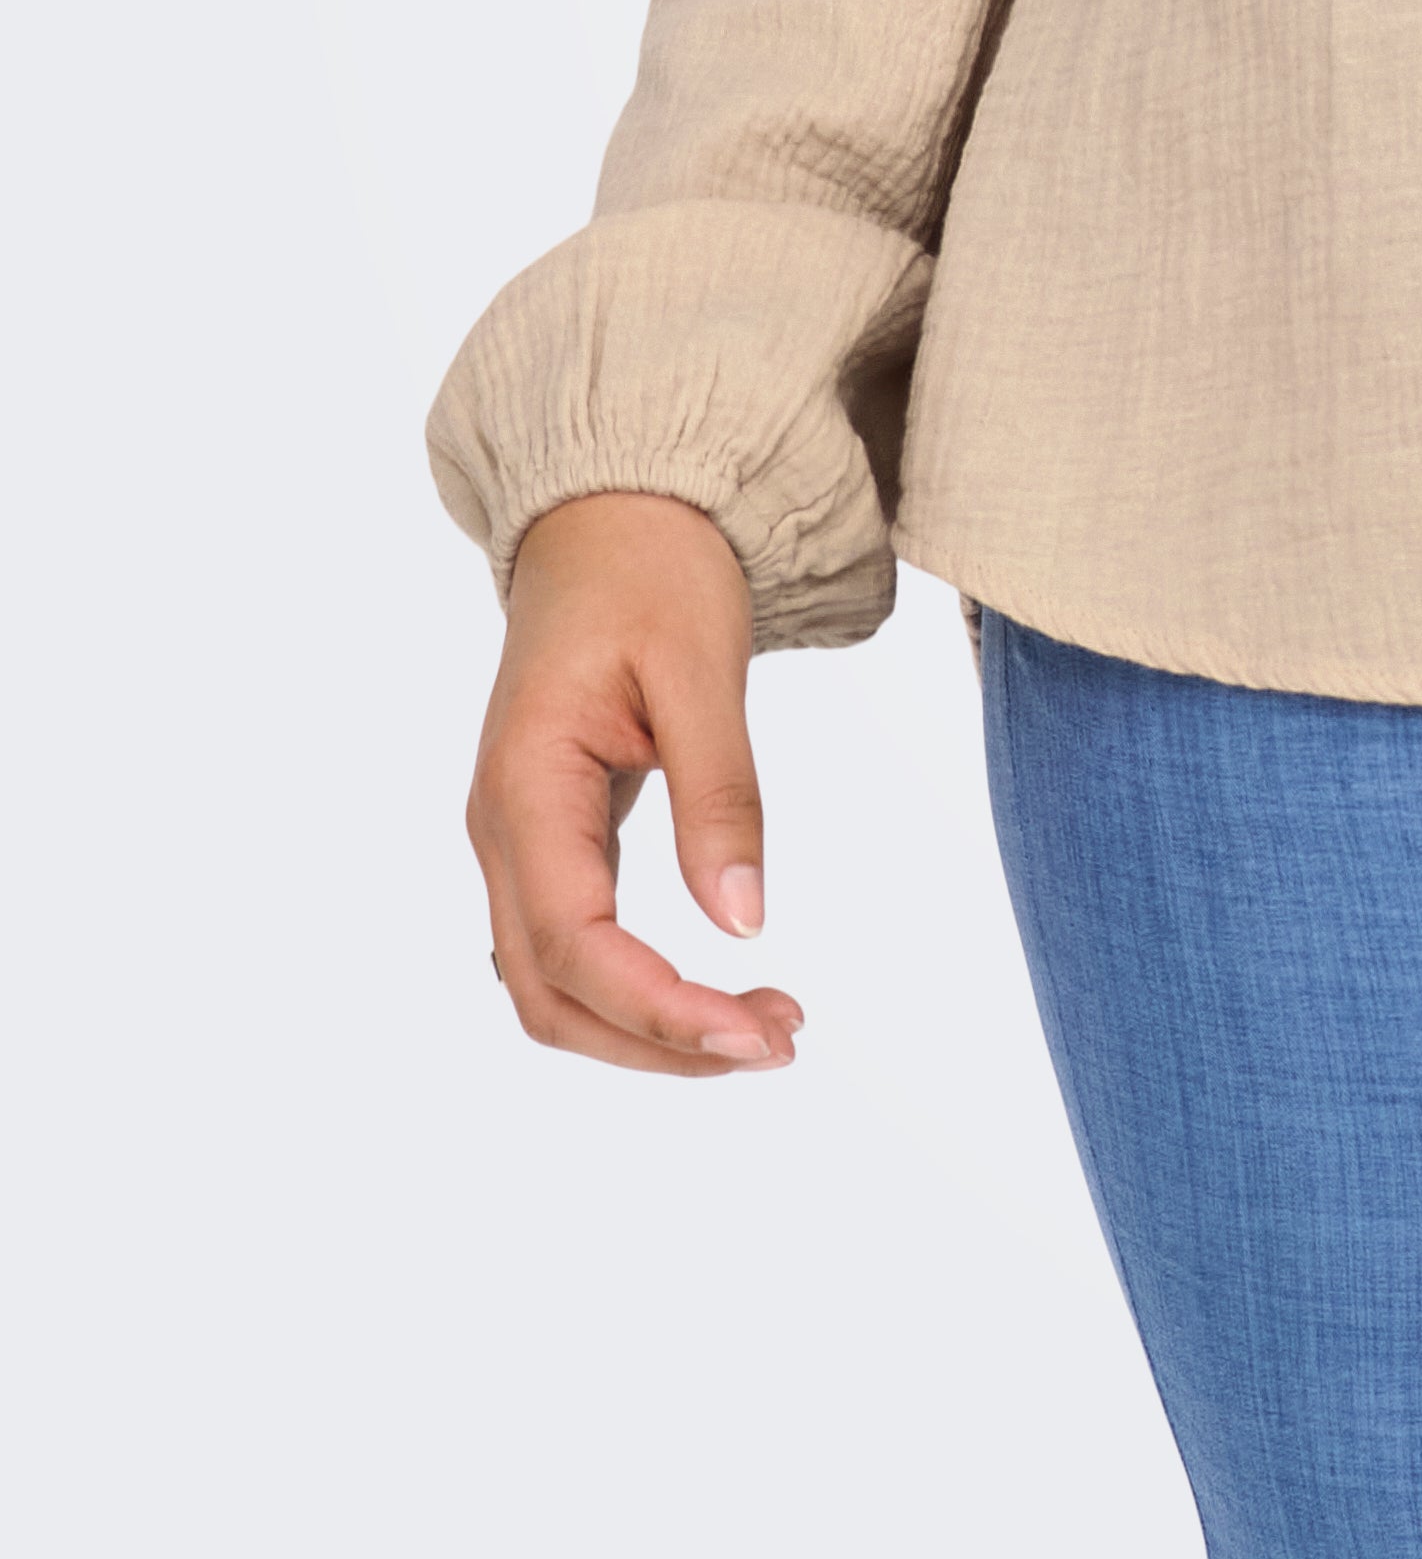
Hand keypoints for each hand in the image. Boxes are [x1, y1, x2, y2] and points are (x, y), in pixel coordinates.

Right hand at [466, 492, 804, 1076]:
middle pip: (550, 995)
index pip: (574, 945)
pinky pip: (573, 946)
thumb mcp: (701, 669)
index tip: (757, 1035)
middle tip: (780, 1041)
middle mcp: (503, 828)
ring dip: (649, 1029)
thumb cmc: (654, 573)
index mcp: (524, 787)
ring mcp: (519, 838)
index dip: (661, 1009)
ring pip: (554, 986)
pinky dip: (637, 990)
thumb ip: (720, 794)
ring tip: (765, 1027)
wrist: (610, 515)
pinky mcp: (553, 836)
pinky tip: (716, 993)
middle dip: (659, 1042)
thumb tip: (746, 923)